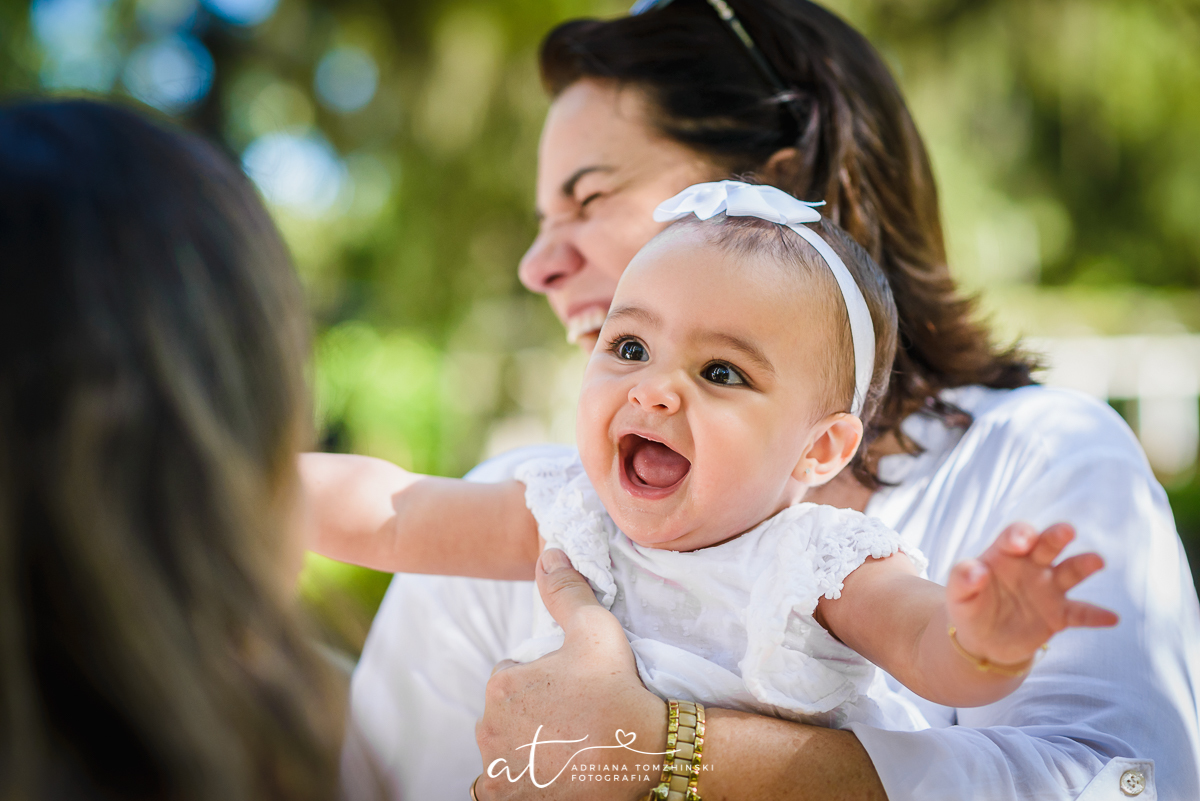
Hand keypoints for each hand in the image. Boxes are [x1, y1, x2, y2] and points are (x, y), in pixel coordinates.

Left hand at [474, 549, 666, 799]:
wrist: (644, 755)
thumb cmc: (619, 690)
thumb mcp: (596, 629)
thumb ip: (567, 590)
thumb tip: (548, 554)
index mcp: (503, 683)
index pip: (513, 675)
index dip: (544, 679)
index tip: (573, 689)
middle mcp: (489, 726)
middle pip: (507, 713)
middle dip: (532, 713)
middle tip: (575, 716)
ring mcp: (496, 768)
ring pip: (505, 747)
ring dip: (526, 746)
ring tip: (568, 745)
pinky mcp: (504, 797)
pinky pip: (503, 785)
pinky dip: (521, 780)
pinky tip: (551, 773)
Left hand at [947, 522, 1118, 666]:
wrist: (983, 638)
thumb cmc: (970, 605)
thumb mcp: (958, 594)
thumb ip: (963, 578)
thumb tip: (975, 571)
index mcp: (1005, 554)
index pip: (1014, 536)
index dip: (1019, 535)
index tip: (1021, 541)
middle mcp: (1031, 565)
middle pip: (1047, 545)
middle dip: (1056, 536)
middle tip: (1066, 531)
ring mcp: (1048, 589)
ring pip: (1069, 572)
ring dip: (1083, 565)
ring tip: (1097, 561)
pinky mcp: (1059, 615)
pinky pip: (1080, 613)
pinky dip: (1095, 615)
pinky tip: (1112, 618)